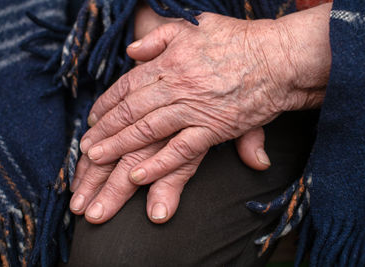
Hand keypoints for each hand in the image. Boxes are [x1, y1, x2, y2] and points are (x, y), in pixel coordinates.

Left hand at [79, 4, 330, 188]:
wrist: (279, 57)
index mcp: (169, 62)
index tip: (92, 119)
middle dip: (104, 130)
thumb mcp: (196, 27)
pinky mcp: (214, 128)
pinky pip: (180, 150)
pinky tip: (137, 176)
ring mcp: (193, 108)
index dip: (107, 104)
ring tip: (96, 160)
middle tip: (84, 147)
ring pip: (147, 131)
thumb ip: (160, 37)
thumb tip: (132, 51)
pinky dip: (158, 164)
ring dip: (119, 147)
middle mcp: (176, 86)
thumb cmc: (241, 41)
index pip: (128, 85)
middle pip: (130, 111)